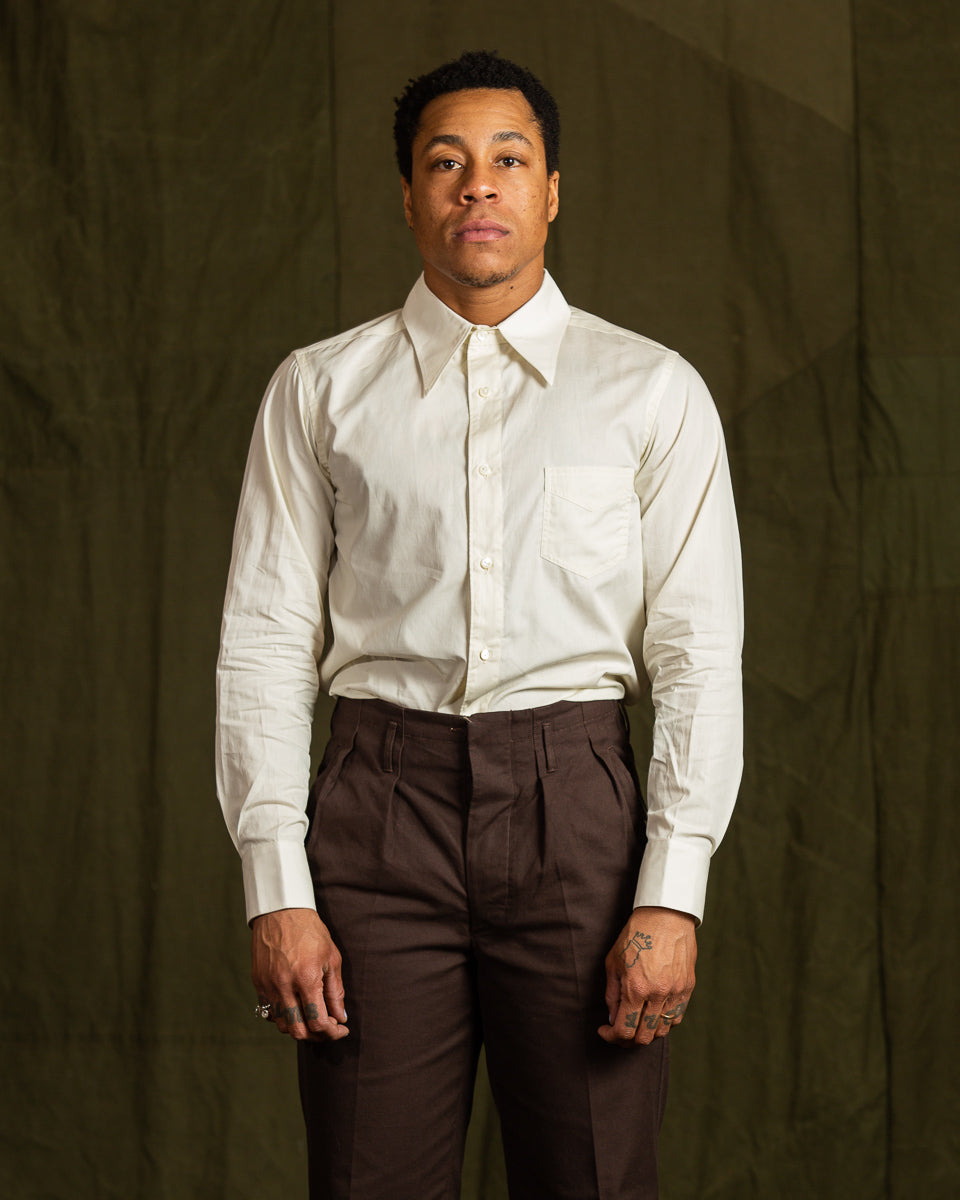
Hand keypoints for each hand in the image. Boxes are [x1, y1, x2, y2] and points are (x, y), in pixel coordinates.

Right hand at [251, 908, 348, 1041]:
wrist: (281, 911)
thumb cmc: (311, 931)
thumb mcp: (331, 957)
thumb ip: (335, 991)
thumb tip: (340, 1017)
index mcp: (306, 978)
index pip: (318, 1022)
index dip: (332, 1032)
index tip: (341, 1029)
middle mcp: (284, 986)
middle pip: (298, 1031)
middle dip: (317, 1036)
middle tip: (328, 1029)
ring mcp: (268, 986)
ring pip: (282, 1025)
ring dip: (299, 1028)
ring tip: (313, 1018)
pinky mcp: (258, 983)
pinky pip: (269, 1012)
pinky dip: (284, 1017)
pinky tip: (296, 1008)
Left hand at [597, 906, 695, 1046]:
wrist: (665, 915)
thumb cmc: (635, 934)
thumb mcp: (613, 961)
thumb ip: (611, 993)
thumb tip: (612, 1018)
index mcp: (635, 989)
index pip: (624, 1030)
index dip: (611, 1037)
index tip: (604, 1031)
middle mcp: (657, 995)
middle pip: (644, 1037)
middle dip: (627, 1040)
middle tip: (619, 1031)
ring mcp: (675, 992)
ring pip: (662, 1030)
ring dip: (647, 1033)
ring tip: (636, 1023)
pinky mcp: (687, 988)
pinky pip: (676, 1017)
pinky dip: (664, 1022)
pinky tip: (653, 1014)